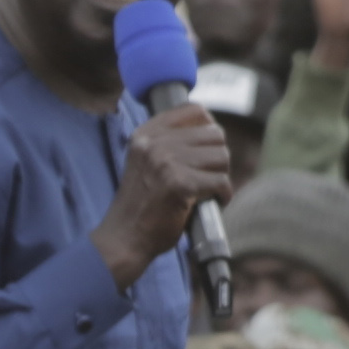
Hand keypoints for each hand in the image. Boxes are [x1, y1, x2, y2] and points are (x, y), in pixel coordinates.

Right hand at [95, 84, 233, 278]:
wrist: (124, 238)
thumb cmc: (141, 205)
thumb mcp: (146, 162)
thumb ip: (169, 143)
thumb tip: (213, 131)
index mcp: (146, 134)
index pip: (195, 110)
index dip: (209, 128)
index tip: (208, 148)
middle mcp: (154, 143)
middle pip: (214, 134)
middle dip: (218, 158)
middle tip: (209, 176)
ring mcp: (166, 162)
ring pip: (221, 156)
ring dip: (221, 176)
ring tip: (210, 189)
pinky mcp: (179, 184)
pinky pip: (221, 181)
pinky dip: (224, 195)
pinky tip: (214, 202)